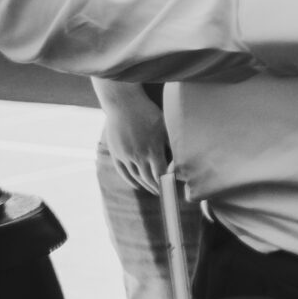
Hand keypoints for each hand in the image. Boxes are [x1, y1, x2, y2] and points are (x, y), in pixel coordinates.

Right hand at [94, 78, 170, 194]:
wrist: (123, 104)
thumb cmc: (148, 113)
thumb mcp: (164, 126)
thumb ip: (172, 143)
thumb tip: (180, 159)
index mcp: (152, 149)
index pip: (161, 175)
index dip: (167, 184)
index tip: (173, 189)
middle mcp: (138, 156)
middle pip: (148, 179)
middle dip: (158, 188)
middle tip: (165, 194)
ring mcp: (125, 156)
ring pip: (136, 177)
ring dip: (146, 186)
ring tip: (154, 190)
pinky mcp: (116, 154)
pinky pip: (123, 172)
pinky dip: (131, 181)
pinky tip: (137, 184)